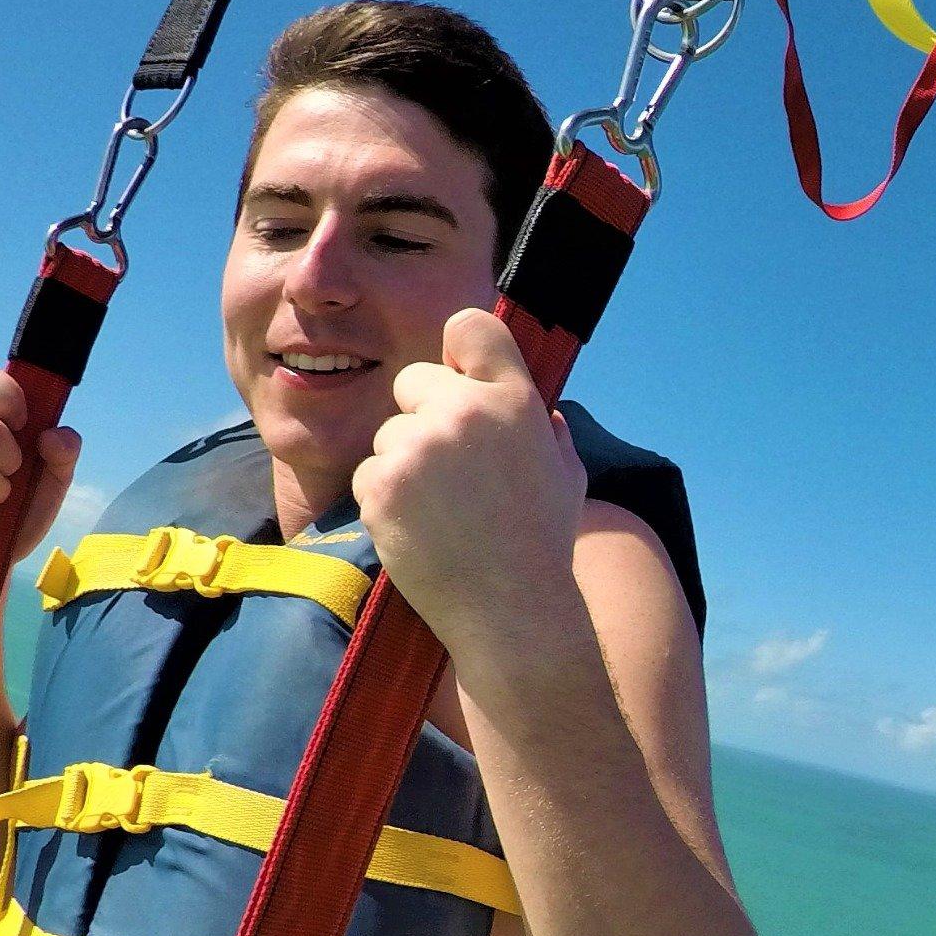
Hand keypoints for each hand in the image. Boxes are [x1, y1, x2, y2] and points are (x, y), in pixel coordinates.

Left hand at [354, 308, 586, 650]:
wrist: (511, 608)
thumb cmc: (541, 543)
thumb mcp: (566, 474)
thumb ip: (546, 431)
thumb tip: (537, 411)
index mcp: (515, 400)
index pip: (470, 326)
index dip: (460, 349)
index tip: (459, 373)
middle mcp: (465, 411)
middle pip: (413, 380)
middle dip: (423, 415)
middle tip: (449, 468)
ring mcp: (418, 445)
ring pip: (389, 433)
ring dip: (404, 465)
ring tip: (441, 511)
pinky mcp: (383, 483)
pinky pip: (370, 474)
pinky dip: (385, 500)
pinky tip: (420, 529)